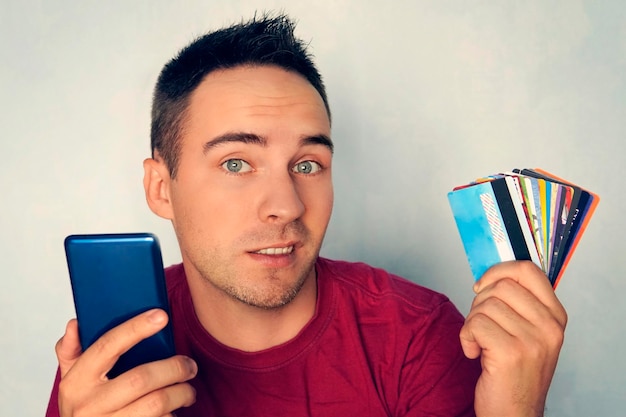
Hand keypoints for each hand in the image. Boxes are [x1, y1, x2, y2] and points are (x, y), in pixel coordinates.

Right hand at [55, 309, 196, 416]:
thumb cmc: (83, 410)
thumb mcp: (71, 382)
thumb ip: (71, 352)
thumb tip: (74, 324)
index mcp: (77, 382)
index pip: (107, 346)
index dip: (136, 328)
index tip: (161, 316)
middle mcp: (90, 404)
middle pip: (141, 378)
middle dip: (174, 368)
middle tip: (190, 365)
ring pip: (156, 403)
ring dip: (181, 393)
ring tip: (188, 391)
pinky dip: (173, 415)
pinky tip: (174, 411)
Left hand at [459, 261, 566, 416]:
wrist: (514, 413)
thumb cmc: (514, 372)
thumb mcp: (528, 333)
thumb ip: (518, 304)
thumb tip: (491, 274)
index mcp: (555, 317)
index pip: (528, 270)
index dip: (499, 271)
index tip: (483, 285)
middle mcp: (549, 327)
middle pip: (501, 285)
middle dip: (480, 302)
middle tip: (481, 325)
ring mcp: (532, 340)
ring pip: (484, 305)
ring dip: (472, 323)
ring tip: (481, 343)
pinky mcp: (510, 353)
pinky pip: (474, 324)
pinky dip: (466, 338)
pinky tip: (476, 354)